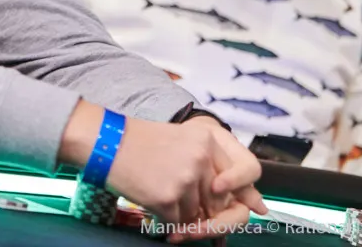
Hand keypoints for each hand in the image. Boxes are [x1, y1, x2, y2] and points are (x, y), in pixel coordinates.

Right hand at [58, 102, 265, 234]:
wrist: (106, 141)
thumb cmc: (140, 142)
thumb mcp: (183, 142)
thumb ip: (213, 165)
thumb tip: (252, 201)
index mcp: (208, 140)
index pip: (242, 176)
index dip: (244, 195)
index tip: (256, 209)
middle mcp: (201, 158)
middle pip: (219, 201)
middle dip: (208, 211)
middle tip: (187, 206)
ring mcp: (185, 179)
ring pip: (197, 214)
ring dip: (182, 213)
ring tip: (159, 190)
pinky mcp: (168, 198)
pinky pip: (177, 222)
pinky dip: (166, 218)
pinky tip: (151, 198)